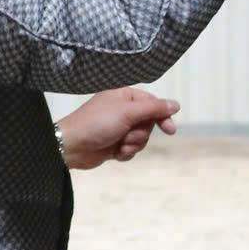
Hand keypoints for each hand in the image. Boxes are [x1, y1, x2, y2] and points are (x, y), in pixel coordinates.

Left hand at [55, 87, 179, 170]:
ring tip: (118, 144)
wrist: (72, 146)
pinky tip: (114, 153)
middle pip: (148, 123)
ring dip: (132, 144)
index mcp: (125, 96)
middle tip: (127, 135)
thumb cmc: (98, 123)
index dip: (162, 116)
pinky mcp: (115, 144)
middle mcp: (123, 111)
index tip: (170, 130)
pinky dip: (126, 153)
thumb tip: (176, 104)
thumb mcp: (127, 112)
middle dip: (140, 133)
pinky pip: (131, 150)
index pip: (152, 103)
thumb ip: (153, 109)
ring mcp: (118, 128)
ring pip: (141, 138)